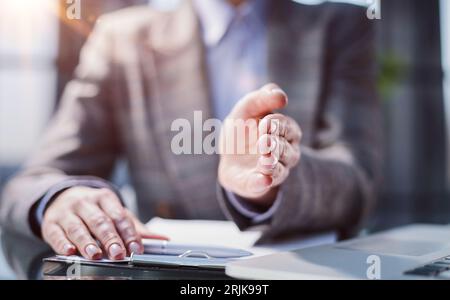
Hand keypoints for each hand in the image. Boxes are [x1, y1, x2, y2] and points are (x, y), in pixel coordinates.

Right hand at [42, 187, 166, 259]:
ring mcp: (66, 212)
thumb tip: (160, 239)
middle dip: (110, 238)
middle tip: (118, 254)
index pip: (119, 215)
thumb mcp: (113, 212)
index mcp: (105, 198)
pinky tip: (70, 251)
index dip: (128, 233)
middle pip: (100, 221)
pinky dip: (63, 243)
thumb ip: (134, 226)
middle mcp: (85, 203)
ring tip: (95, 255)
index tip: (136, 248)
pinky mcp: (51, 223)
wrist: (61, 197)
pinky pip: (56, 234)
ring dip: (87, 242)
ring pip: (78, 227)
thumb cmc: (94, 209)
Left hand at [218, 83, 301, 206]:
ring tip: (264, 161)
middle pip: (286, 149)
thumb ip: (261, 99)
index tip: (264, 123)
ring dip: (271, 164)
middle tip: (264, 142)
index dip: (277, 125)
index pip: (287, 128)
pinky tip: (262, 179)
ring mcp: (274, 170)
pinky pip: (263, 185)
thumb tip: (281, 96)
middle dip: (275, 145)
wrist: (229, 158)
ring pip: (279, 169)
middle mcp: (286, 153)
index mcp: (285, 132)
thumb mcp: (246, 109)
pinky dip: (262, 182)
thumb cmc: (243, 129)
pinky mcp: (258, 184)